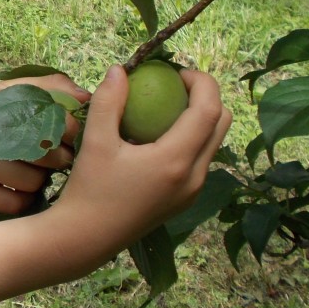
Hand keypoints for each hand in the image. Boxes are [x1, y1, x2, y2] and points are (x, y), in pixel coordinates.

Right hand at [0, 73, 87, 213]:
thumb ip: (48, 88)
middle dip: (62, 158)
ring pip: (30, 181)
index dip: (71, 129)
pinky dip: (25, 200)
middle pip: (42, 151)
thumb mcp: (9, 92)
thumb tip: (86, 98)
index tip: (75, 137)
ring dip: (42, 181)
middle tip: (63, 159)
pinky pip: (12, 204)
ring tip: (40, 173)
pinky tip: (24, 190)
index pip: (48, 116)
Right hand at [53, 65, 230, 236]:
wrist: (87, 238)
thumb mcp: (95, 142)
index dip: (201, 82)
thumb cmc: (89, 189)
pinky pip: (201, 159)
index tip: (176, 71)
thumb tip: (119, 69)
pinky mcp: (185, 199)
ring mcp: (192, 191)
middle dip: (206, 96)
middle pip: (221, 124)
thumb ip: (109, 101)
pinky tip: (158, 135)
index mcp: (175, 160)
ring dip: (200, 117)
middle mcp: (193, 176)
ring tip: (165, 107)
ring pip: (214, 143)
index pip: (209, 110)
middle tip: (174, 85)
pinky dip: (191, 138)